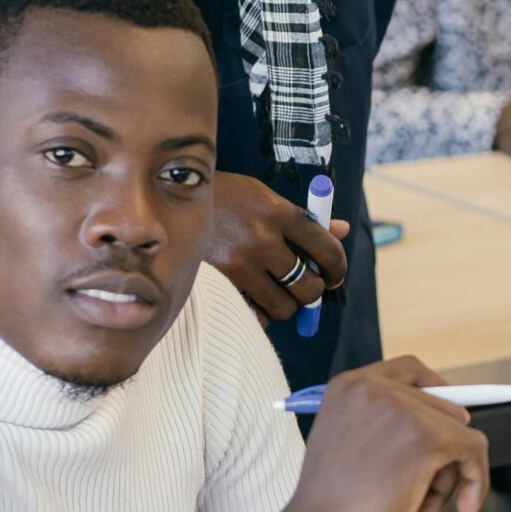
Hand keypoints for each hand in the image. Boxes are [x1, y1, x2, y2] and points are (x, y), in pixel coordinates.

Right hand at [209, 171, 348, 321]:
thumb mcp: (264, 197)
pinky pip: (255, 315)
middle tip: (305, 285)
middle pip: (308, 286)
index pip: (326, 249)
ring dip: (287, 303)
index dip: (338, 268)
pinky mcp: (219, 283)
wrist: (169, 202)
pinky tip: (255, 297)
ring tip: (277, 290)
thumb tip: (341, 229)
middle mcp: (261, 240)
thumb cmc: (226, 198)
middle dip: (313, 290)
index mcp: (278, 213)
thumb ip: (302, 217)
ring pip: (284, 306)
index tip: (334, 275)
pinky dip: (260, 312)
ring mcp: (239, 265)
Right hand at [241, 357, 490, 511]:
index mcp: (349, 386)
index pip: (410, 370)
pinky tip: (467, 506)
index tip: (452, 422)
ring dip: (448, 476)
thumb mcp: (350, 446)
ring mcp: (401, 409)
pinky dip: (476, 478)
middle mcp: (374, 388)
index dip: (438, 393)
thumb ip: (386, 427)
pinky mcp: (426, 437)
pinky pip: (473, 449)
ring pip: (458, 431)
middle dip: (441, 451)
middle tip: (427, 495)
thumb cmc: (330, 509)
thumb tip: (454, 421)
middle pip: (440, 406)